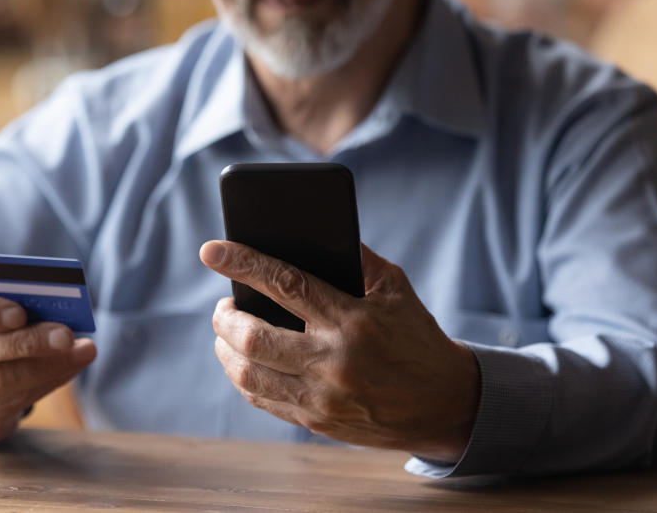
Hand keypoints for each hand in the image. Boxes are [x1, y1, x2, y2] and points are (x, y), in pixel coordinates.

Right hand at [0, 289, 97, 441]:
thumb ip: (4, 300)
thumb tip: (50, 307)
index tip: (20, 313)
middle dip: (29, 343)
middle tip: (66, 335)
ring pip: (1, 383)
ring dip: (48, 366)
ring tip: (81, 351)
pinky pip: (12, 405)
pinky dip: (46, 383)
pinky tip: (69, 368)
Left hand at [200, 240, 478, 461]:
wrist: (445, 404)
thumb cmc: (416, 336)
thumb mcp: (395, 288)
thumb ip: (355, 257)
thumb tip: (306, 233)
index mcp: (353, 320)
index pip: (286, 284)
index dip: (243, 263)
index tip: (211, 250)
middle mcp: (333, 361)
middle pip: (252, 337)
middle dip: (224, 317)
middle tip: (223, 306)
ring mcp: (322, 398)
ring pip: (247, 375)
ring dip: (225, 349)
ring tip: (227, 333)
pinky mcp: (316, 422)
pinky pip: (262, 400)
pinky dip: (244, 376)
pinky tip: (244, 361)